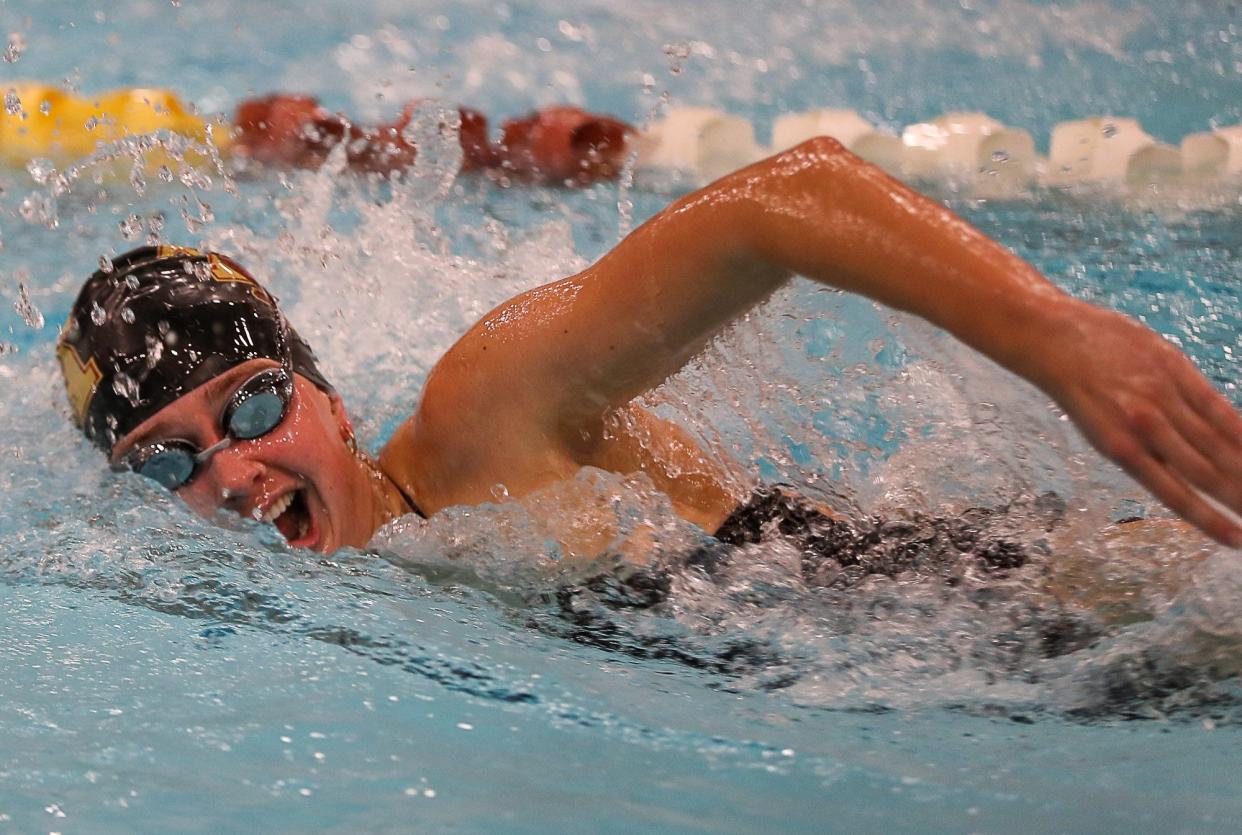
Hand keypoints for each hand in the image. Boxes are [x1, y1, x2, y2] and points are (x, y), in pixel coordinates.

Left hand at [1035, 301, 1241, 546]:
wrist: (1054, 339)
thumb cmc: (1080, 389)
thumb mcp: (1102, 430)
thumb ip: (1144, 450)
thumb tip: (1186, 474)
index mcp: (1122, 451)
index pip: (1176, 495)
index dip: (1210, 520)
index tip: (1238, 542)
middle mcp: (1144, 428)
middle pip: (1205, 473)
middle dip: (1240, 499)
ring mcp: (1161, 397)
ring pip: (1216, 442)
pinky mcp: (1174, 369)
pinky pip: (1215, 405)